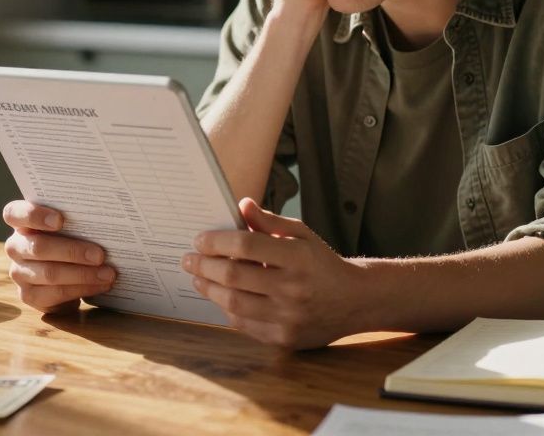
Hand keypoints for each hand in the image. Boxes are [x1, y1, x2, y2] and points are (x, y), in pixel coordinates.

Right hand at [2, 200, 115, 313]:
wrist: (64, 272)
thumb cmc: (69, 238)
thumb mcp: (69, 225)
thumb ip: (76, 218)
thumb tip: (104, 216)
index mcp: (20, 222)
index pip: (13, 213)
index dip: (34, 215)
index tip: (60, 220)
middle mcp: (15, 247)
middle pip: (38, 247)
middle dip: (72, 251)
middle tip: (100, 255)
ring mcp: (19, 273)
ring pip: (49, 274)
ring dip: (83, 274)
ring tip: (108, 273)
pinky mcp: (29, 295)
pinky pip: (56, 294)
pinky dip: (82, 289)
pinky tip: (100, 285)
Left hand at [182, 197, 364, 348]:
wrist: (355, 301)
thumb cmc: (322, 263)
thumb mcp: (302, 235)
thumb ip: (269, 222)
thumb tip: (242, 205)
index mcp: (298, 258)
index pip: (246, 246)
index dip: (217, 242)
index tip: (200, 239)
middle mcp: (293, 289)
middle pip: (234, 276)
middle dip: (204, 266)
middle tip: (189, 259)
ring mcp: (288, 317)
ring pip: (233, 303)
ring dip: (209, 289)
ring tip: (198, 278)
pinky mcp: (283, 338)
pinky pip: (244, 324)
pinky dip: (227, 309)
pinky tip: (220, 296)